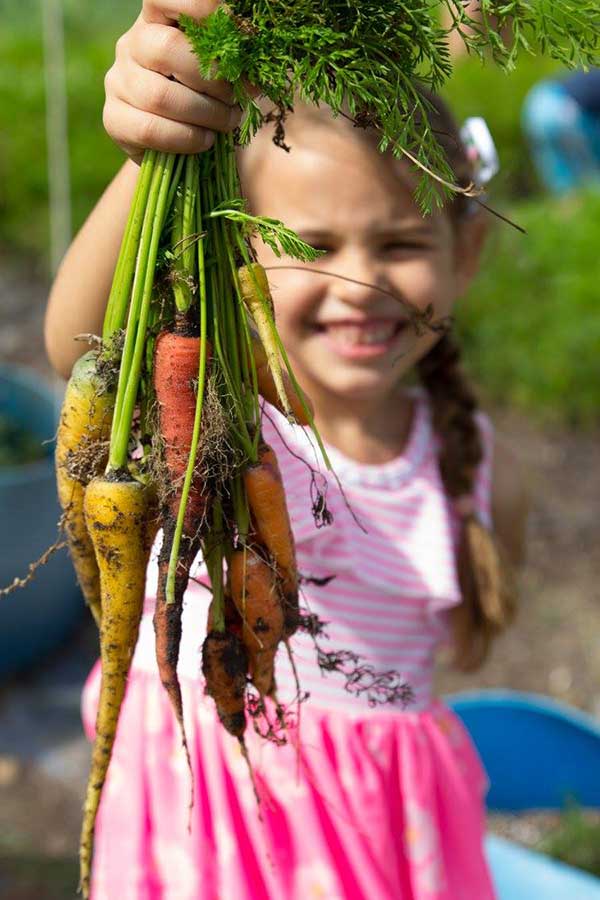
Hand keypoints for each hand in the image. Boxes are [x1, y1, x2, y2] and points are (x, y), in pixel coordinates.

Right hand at [103, 1, 239, 160]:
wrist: (184, 144)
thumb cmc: (210, 98)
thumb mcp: (225, 72)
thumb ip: (234, 61)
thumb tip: (254, 65)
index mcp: (158, 20)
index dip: (198, 5)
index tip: (232, 24)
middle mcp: (132, 44)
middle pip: (166, 49)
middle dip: (211, 78)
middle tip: (234, 97)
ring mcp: (119, 81)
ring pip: (160, 95)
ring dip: (205, 114)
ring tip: (226, 122)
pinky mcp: (114, 119)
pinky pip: (150, 130)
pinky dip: (187, 139)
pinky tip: (205, 140)